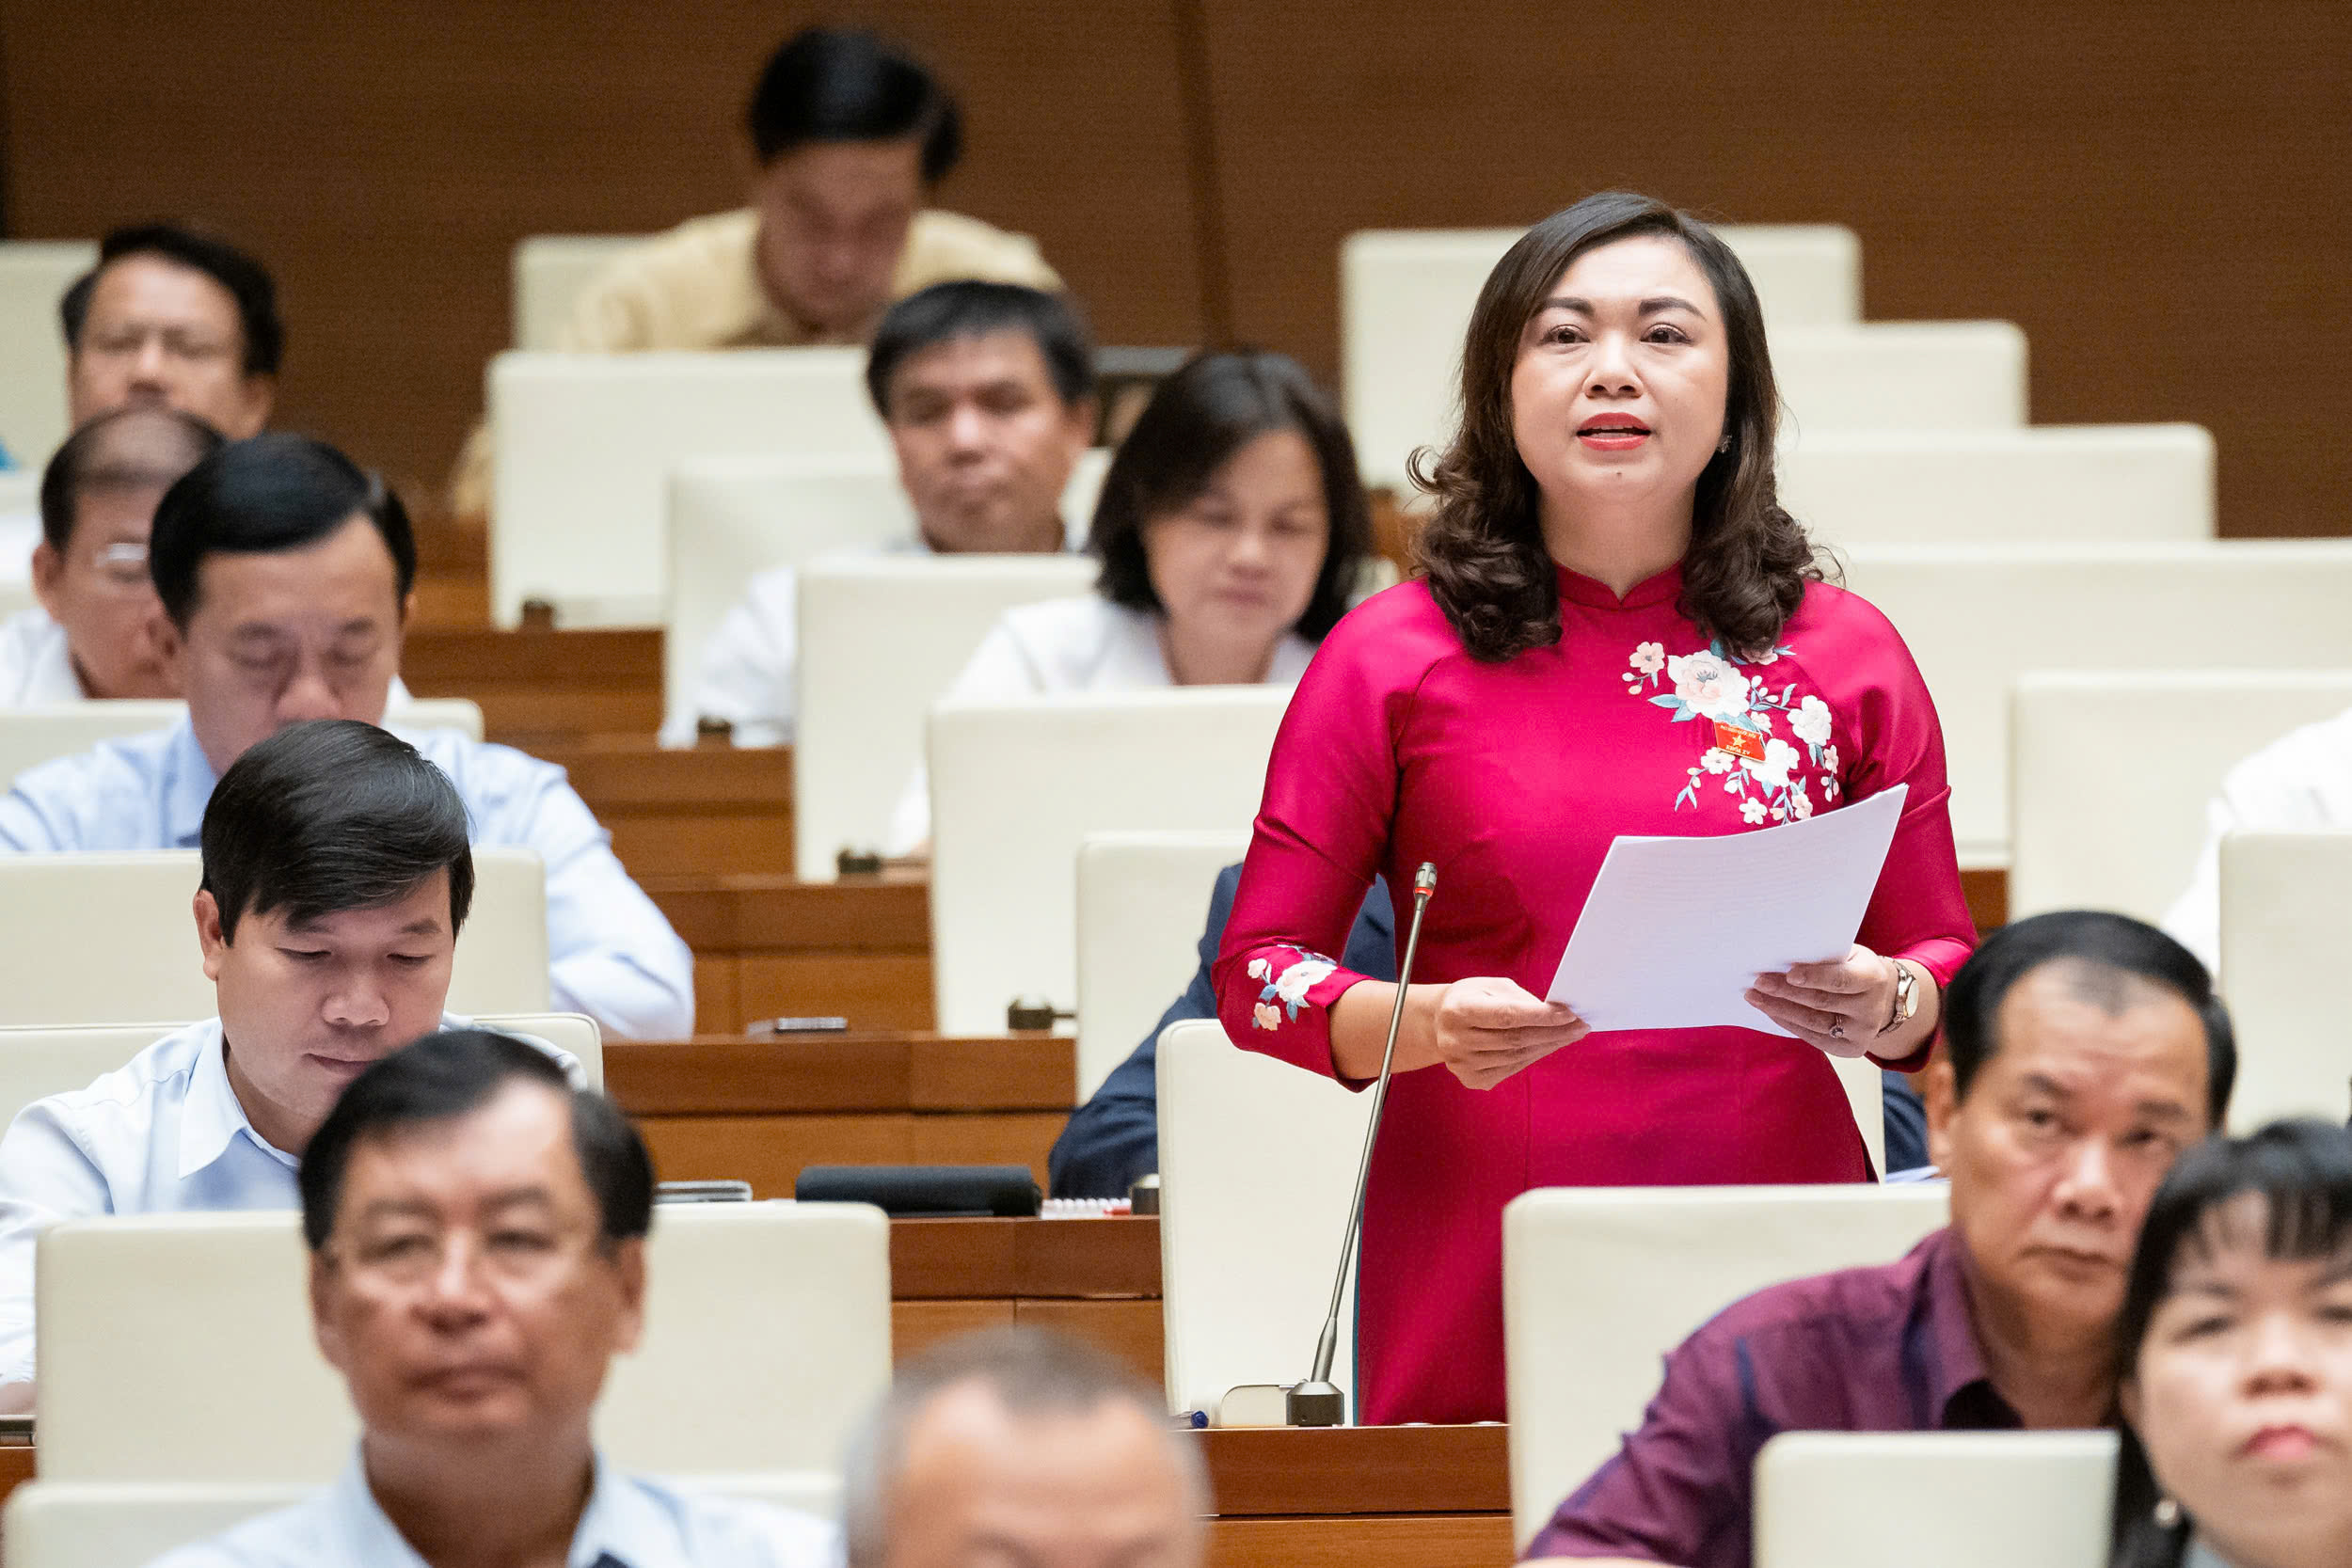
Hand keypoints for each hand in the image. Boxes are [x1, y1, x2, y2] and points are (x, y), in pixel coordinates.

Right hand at [1430, 977, 1588, 1089]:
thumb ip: (1519, 999)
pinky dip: (1533, 1057)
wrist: (1438, 1024)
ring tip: (1570, 1035)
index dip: (1540, 1016)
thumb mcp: (1489, 986)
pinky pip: (1511, 1069)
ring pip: (1516, 1057)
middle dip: (1553, 1032)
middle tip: (1580, 1026)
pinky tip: (1548, 1046)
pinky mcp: (1471, 1079)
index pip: (1506, 1016)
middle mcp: (1456, 1040)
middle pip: (1515, 1039)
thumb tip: (1554, 1014)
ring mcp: (1462, 1064)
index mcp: (1458, 1010)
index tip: (1569, 1014)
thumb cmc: (1470, 999)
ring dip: (1548, 1046)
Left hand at [1747, 945, 1897, 1058]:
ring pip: (1813, 1022)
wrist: (1881, 997)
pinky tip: (1770, 1011)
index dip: (1815, 977)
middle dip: (1785, 992)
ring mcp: (1862, 1033)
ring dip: (1779, 1009)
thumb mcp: (1849, 955)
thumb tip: (1781, 956)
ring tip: (1755, 997)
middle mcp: (1871, 1009)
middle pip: (1821, 1002)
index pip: (1841, 979)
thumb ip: (1824, 956)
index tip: (1789, 973)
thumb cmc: (1854, 968)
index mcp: (1872, 978)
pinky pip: (1813, 1037)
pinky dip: (1788, 1023)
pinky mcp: (1851, 1049)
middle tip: (1759, 982)